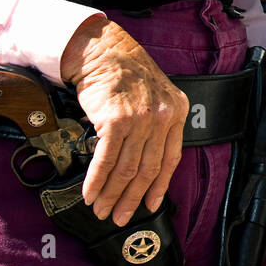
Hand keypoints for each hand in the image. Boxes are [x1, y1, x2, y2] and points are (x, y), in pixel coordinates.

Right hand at [60, 16, 188, 225]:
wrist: (101, 49)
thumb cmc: (124, 71)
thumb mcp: (154, 95)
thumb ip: (155, 125)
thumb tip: (143, 163)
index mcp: (176, 111)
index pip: (171, 159)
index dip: (159, 187)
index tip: (150, 205)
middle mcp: (162, 116)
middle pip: (148, 169)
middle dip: (132, 199)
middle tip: (119, 216)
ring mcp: (140, 119)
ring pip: (127, 169)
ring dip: (111, 194)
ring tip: (101, 209)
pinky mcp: (116, 120)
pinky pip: (106, 160)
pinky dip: (96, 181)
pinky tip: (89, 193)